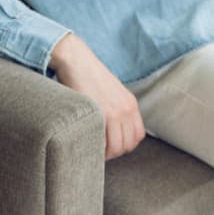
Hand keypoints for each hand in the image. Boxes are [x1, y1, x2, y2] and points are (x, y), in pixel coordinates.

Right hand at [50, 34, 144, 159]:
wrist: (76, 61)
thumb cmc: (87, 78)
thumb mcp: (111, 93)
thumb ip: (116, 109)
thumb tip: (113, 131)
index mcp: (131, 104)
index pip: (137, 136)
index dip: (125, 145)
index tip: (111, 146)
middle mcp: (126, 109)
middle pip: (128, 145)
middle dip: (115, 152)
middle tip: (100, 151)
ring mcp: (115, 113)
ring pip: (118, 147)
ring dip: (106, 154)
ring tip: (94, 149)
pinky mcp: (102, 114)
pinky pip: (106, 143)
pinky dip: (99, 149)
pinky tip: (89, 143)